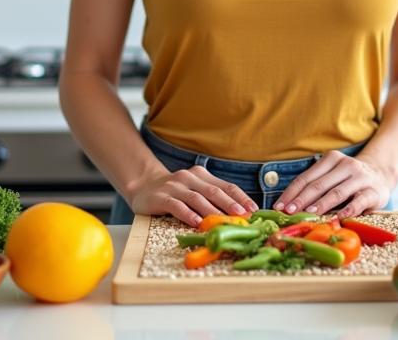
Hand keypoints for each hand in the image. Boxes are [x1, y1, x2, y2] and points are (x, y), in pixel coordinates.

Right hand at [128, 166, 258, 227]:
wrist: (143, 185)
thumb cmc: (175, 192)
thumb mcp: (195, 190)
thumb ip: (212, 198)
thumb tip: (238, 214)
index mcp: (202, 175)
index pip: (226, 186)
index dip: (241, 197)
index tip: (254, 209)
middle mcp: (189, 177)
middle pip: (214, 191)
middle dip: (230, 204)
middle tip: (243, 215)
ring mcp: (174, 186)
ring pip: (196, 198)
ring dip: (211, 210)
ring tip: (224, 220)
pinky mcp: (160, 197)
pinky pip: (176, 205)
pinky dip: (188, 214)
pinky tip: (196, 222)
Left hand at [274, 150, 395, 218]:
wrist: (381, 175)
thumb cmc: (348, 179)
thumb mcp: (332, 176)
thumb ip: (315, 186)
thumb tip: (289, 205)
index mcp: (331, 159)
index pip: (306, 177)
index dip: (291, 192)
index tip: (279, 206)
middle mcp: (346, 165)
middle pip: (319, 184)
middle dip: (302, 199)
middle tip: (289, 212)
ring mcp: (361, 178)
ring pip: (337, 192)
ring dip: (321, 204)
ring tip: (309, 214)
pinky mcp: (374, 192)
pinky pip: (359, 201)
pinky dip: (348, 210)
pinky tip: (338, 217)